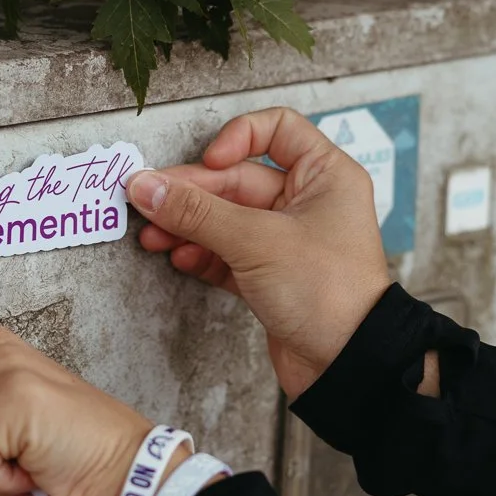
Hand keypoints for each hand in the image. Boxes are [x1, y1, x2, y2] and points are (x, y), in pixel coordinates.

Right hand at [128, 107, 389, 399]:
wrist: (347, 365)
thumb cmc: (329, 294)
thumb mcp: (257, 241)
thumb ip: (197, 212)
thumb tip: (149, 187)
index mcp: (325, 176)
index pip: (278, 130)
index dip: (238, 137)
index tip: (210, 160)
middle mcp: (308, 203)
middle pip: (237, 180)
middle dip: (192, 193)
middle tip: (150, 201)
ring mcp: (287, 240)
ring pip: (227, 219)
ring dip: (188, 225)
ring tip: (154, 236)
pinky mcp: (271, 275)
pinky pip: (227, 252)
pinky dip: (201, 253)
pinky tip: (179, 257)